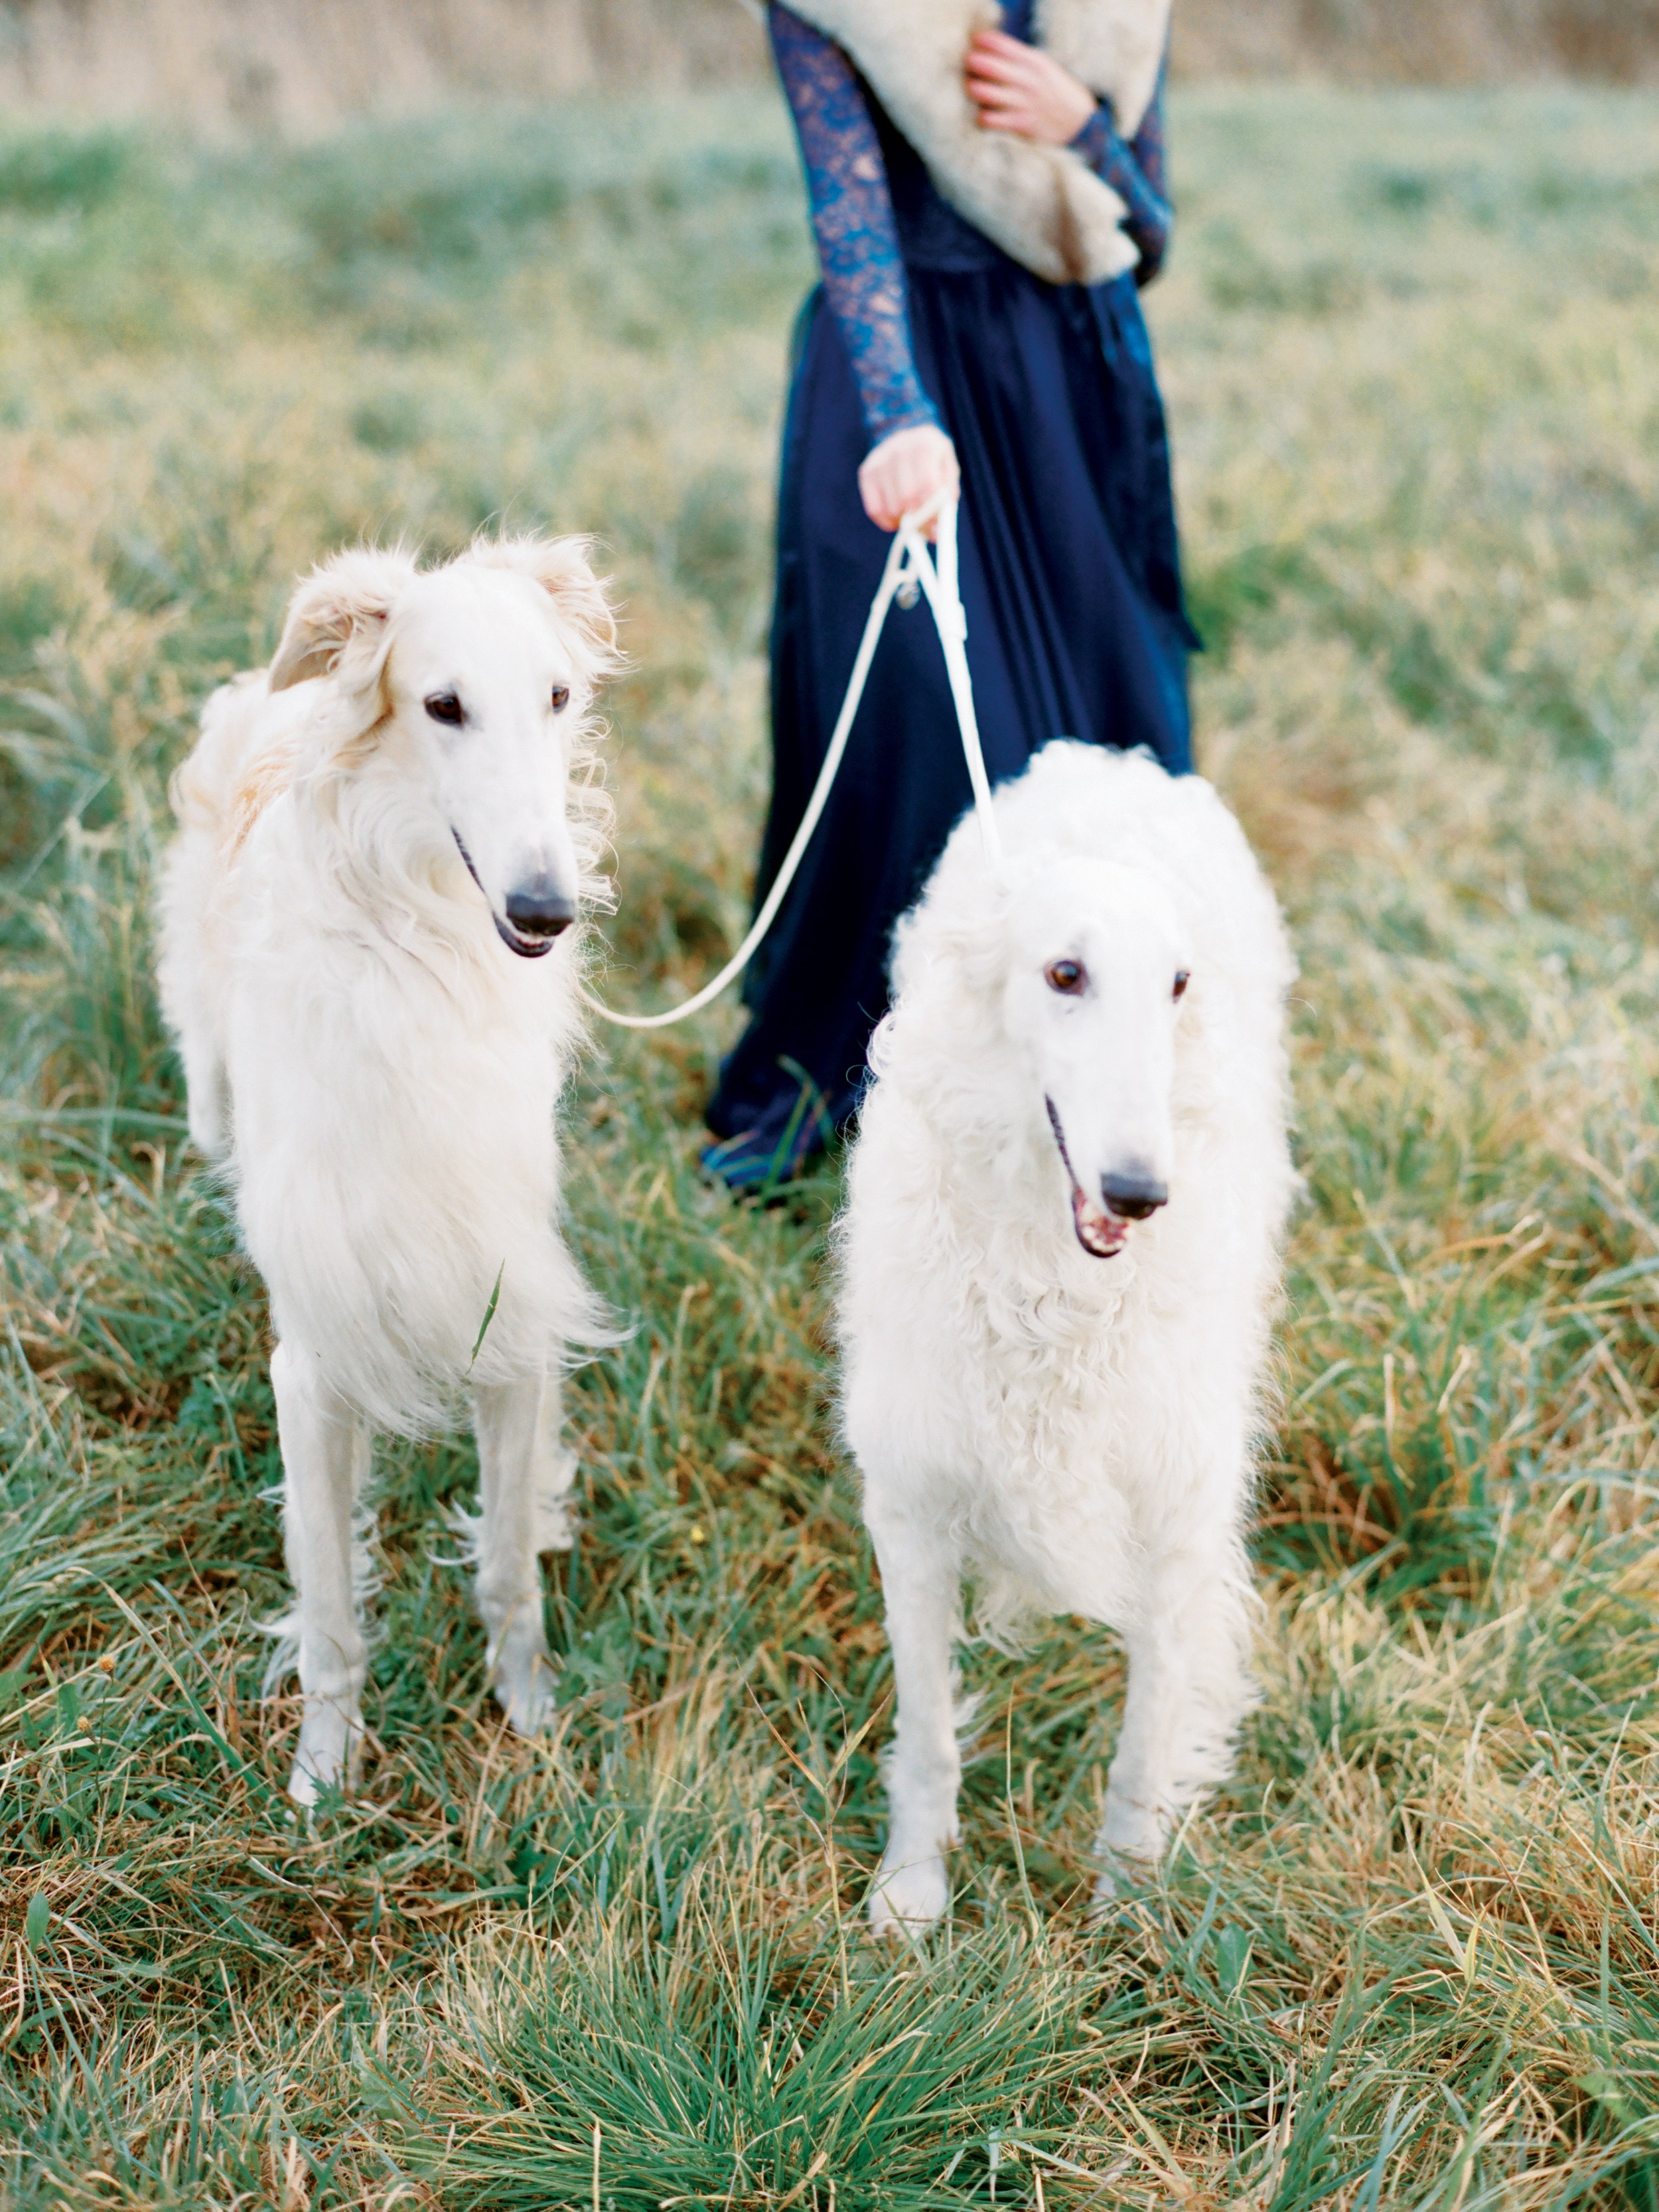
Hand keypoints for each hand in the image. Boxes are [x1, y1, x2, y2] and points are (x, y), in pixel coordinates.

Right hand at [857, 423, 959, 536]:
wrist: (907, 435)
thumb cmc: (932, 460)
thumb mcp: (947, 471)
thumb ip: (947, 498)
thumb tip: (937, 533)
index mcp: (925, 444)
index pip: (927, 485)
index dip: (932, 512)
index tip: (936, 531)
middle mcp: (899, 448)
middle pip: (907, 497)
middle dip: (917, 519)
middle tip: (923, 527)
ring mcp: (880, 460)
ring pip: (890, 507)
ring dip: (902, 521)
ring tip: (911, 516)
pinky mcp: (866, 471)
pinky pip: (874, 509)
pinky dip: (886, 521)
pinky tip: (895, 516)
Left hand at [965, 29, 1095, 145]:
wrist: (1081, 123)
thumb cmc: (1058, 93)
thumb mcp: (1046, 69)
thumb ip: (1023, 61)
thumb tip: (996, 52)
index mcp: (1035, 62)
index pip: (1004, 45)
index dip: (986, 41)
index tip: (976, 41)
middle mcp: (1028, 80)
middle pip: (993, 67)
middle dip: (976, 62)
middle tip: (968, 61)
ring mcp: (1024, 103)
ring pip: (989, 93)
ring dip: (975, 88)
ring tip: (971, 86)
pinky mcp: (1022, 124)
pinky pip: (994, 120)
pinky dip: (984, 117)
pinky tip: (982, 115)